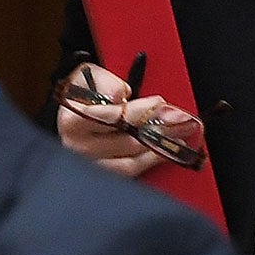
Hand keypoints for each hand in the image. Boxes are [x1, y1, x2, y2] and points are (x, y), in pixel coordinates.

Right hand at [56, 63, 203, 178]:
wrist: (74, 112)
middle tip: (182, 119)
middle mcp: (79, 149)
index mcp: (73, 122)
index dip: (138, 111)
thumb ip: (105, 82)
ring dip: (160, 148)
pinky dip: (152, 161)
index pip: (111, 118)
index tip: (159, 102)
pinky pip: (132, 172)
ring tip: (182, 135)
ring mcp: (91, 167)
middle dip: (158, 128)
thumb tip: (119, 95)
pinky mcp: (103, 177)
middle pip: (126, 141)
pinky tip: (169, 151)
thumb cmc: (85, 94)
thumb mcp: (90, 76)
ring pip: (131, 162)